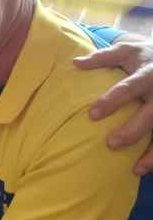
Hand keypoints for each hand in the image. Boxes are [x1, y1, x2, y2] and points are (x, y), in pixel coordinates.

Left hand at [74, 42, 152, 173]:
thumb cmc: (146, 56)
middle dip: (132, 131)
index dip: (111, 101)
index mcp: (146, 74)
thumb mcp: (127, 51)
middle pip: (150, 115)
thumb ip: (102, 57)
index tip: (92, 115)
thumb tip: (74, 63)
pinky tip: (149, 169)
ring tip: (137, 168)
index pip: (127, 89)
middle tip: (110, 144)